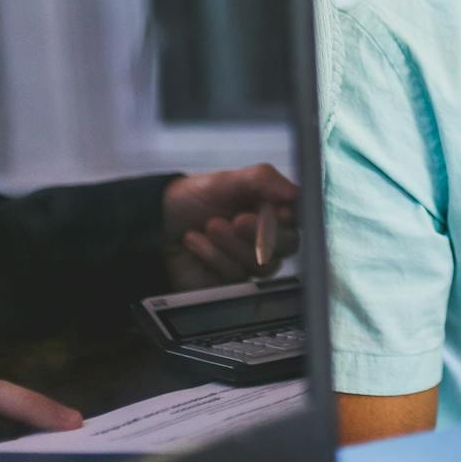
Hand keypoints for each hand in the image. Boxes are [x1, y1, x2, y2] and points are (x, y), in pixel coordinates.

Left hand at [162, 164, 300, 289]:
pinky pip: (236, 276)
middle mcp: (268, 237)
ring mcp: (251, 261)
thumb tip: (296, 192)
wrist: (159, 223)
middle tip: (236, 220)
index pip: (301, 217)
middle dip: (261, 232)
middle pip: (289, 245)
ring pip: (263, 263)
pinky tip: (195, 241)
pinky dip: (213, 256)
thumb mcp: (226, 180)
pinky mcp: (234, 282)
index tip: (276, 210)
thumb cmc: (195, 198)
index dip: (291, 217)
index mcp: (273, 209)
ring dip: (232, 244)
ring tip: (209, 226)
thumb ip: (263, 179)